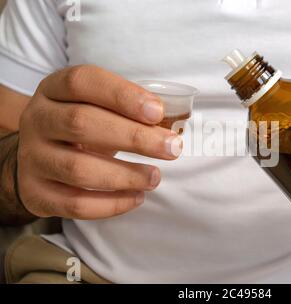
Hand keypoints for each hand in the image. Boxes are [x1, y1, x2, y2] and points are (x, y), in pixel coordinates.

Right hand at [18, 65, 182, 219]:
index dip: (122, 95)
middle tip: (172, 148)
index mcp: (53, 89)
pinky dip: (111, 204)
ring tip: (155, 177)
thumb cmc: (83, 127)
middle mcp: (37, 119)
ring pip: (78, 168)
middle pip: (82, 123)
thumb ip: (126, 110)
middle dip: (134, 137)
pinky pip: (74, 204)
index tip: (157, 112)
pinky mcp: (36, 193)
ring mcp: (31, 157)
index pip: (82, 82)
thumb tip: (167, 127)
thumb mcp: (97, 106)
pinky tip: (136, 197)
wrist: (41, 156)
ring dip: (125, 175)